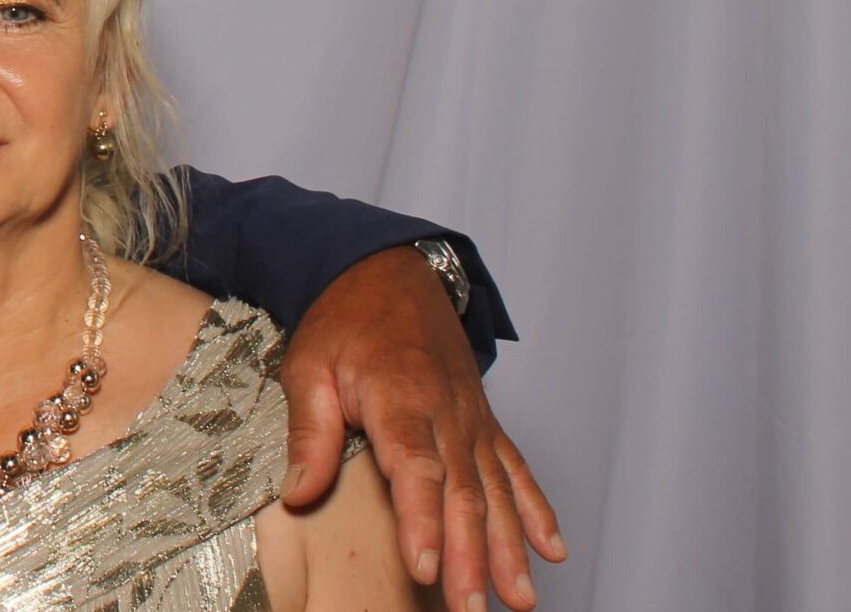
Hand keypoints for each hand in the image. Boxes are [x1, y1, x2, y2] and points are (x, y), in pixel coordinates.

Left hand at [277, 247, 565, 610]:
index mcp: (399, 397)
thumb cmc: (344, 321)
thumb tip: (299, 494)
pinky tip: (552, 550)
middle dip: (471, 557)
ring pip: (496, 491)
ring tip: (520, 601)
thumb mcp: (308, 366)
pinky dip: (536, 510)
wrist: (390, 273)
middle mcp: (447, 413)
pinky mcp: (484, 422)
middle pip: (464, 493)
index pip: (415, 467)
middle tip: (470, 610)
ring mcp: (472, 419)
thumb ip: (309, 433)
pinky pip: (516, 469)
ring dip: (510, 549)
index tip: (425, 567)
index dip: (422, 520)